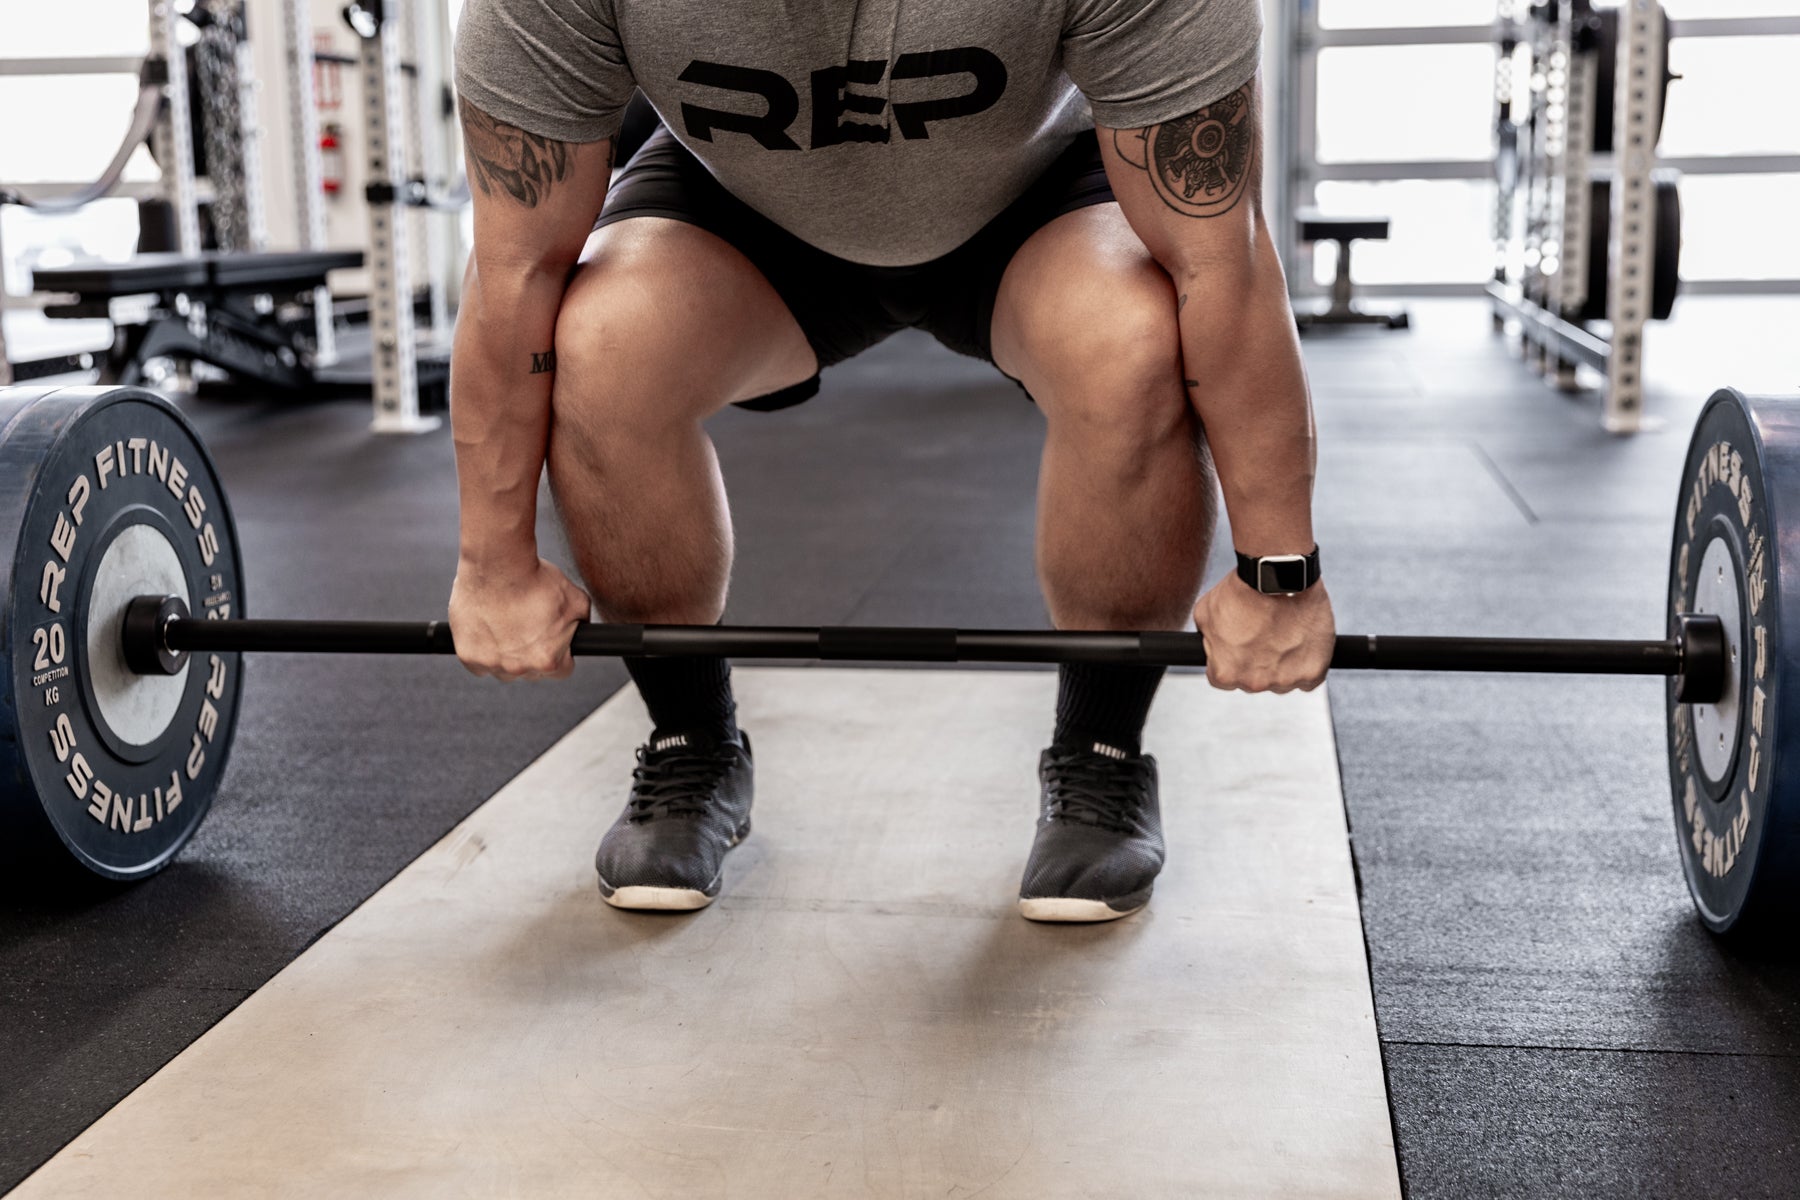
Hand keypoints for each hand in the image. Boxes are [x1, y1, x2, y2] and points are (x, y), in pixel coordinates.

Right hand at [449, 557, 591, 680]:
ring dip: (505, 653)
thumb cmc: (535, 579)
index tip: (552, 640)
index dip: (559, 653)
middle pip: (530, 671)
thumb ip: (582, 623)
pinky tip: (488, 627)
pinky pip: (477, 662)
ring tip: (506, 623)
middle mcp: (519, 668)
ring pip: (502, 668)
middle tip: (526, 625)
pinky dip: (481, 648)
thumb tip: (582, 631)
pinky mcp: (467, 655)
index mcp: (548, 661)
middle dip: (531, 652)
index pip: (561, 670)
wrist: (498, 564)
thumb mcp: (576, 600)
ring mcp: (490, 663)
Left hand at [1192, 573, 1334, 693]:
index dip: (1229, 658)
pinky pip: (1309, 679)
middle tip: (1263, 634)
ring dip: (1282, 664)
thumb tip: (1211, 645)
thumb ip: (1207, 638)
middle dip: (1255, 661)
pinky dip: (1307, 665)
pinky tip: (1302, 644)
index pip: (1222, 677)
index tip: (1238, 643)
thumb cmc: (1242, 590)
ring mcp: (1285, 680)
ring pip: (1281, 681)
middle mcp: (1254, 683)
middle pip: (1253, 681)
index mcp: (1225, 673)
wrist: (1278, 576)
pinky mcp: (1313, 672)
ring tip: (1284, 634)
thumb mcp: (1205, 612)